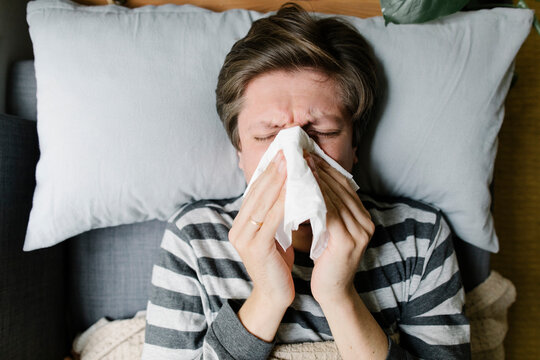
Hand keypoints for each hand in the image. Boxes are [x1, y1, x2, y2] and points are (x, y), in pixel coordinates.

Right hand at [229, 150, 293, 309]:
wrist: (274, 295)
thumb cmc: (278, 262)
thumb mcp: (273, 233)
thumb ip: (273, 212)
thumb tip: (286, 185)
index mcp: (241, 223)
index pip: (255, 191)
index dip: (269, 170)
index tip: (283, 153)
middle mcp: (238, 228)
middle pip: (257, 192)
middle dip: (274, 170)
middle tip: (288, 151)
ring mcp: (244, 238)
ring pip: (263, 203)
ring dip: (279, 182)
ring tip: (292, 165)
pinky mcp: (255, 248)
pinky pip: (271, 220)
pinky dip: (283, 203)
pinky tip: (294, 191)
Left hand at [307, 154, 374, 305]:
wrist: (333, 292)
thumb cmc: (326, 260)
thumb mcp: (328, 229)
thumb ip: (326, 208)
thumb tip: (309, 181)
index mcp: (362, 216)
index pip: (343, 184)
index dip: (325, 168)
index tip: (306, 154)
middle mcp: (365, 221)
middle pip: (340, 187)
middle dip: (318, 170)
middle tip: (299, 154)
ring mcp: (359, 232)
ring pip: (333, 198)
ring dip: (313, 181)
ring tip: (296, 168)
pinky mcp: (347, 242)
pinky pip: (328, 214)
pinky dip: (313, 201)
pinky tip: (297, 192)